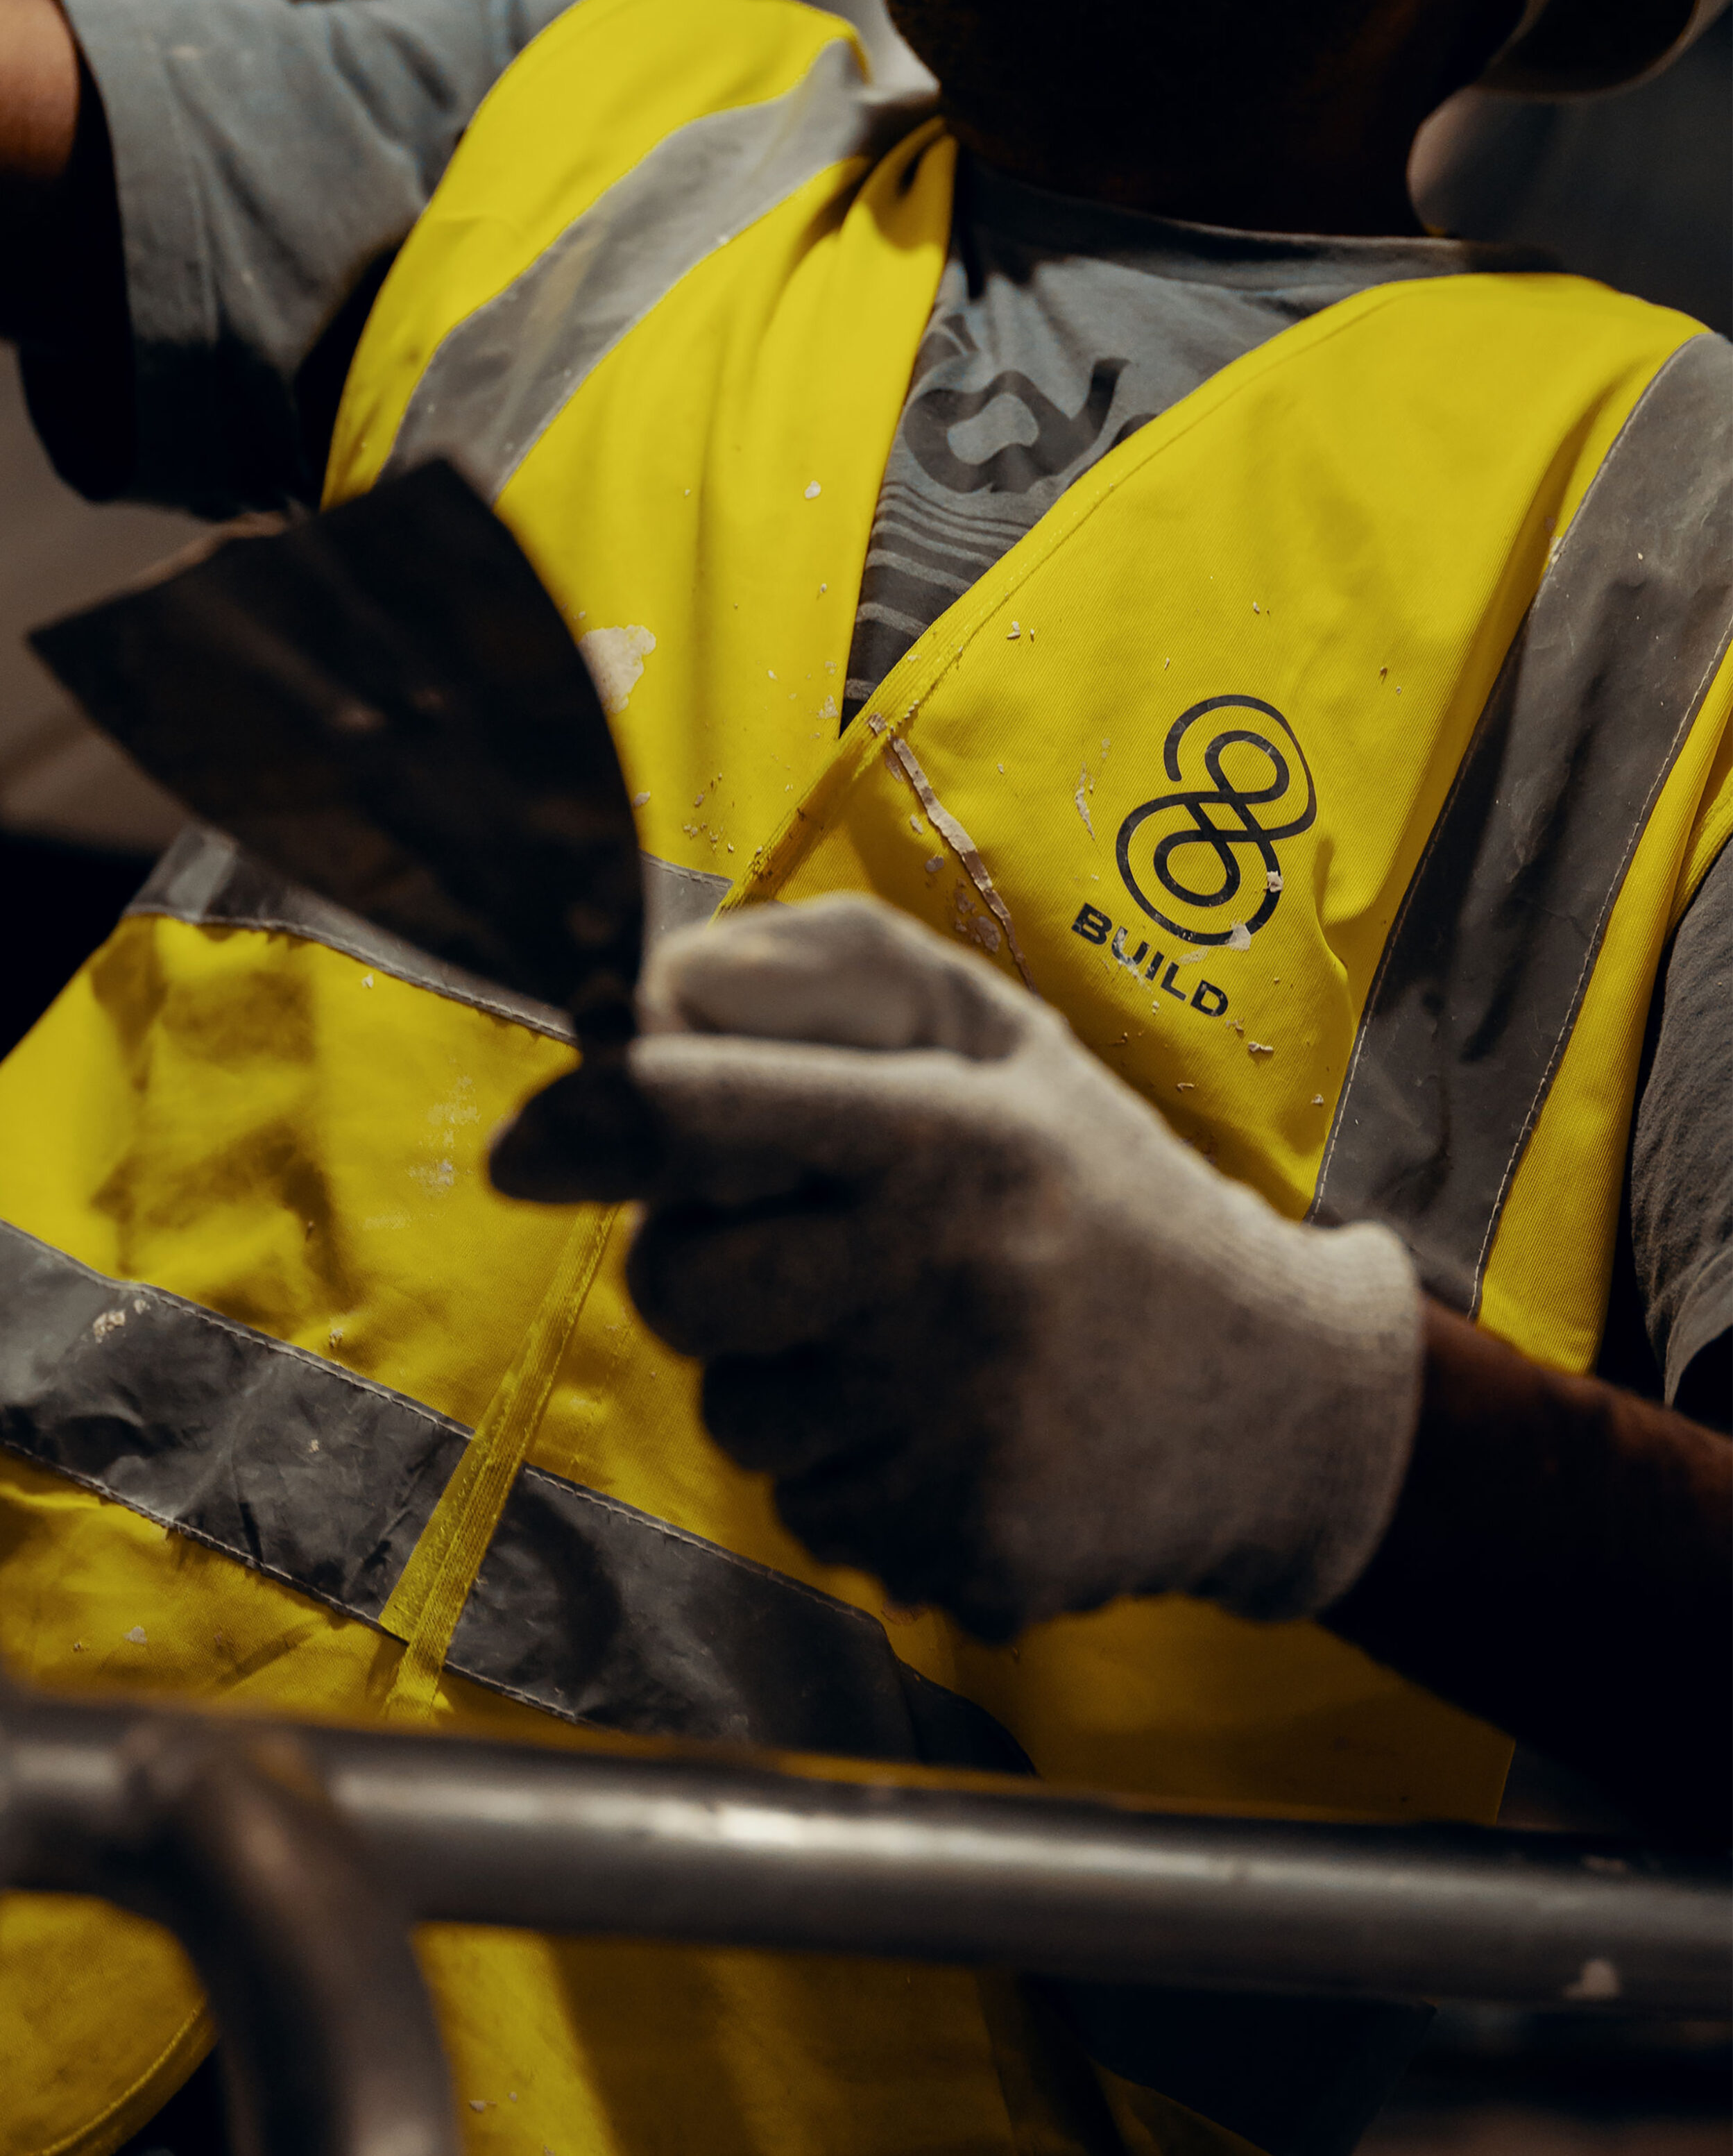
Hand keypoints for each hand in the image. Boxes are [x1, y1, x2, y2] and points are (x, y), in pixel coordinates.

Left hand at [492, 896, 1422, 1640]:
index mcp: (952, 1135)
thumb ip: (842, 979)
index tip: (533, 1148)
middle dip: (698, 1266)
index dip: (587, 1121)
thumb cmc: (1110, 1196)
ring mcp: (955, 1429)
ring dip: (782, 1377)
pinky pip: (805, 1510)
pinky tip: (949, 1432)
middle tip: (797, 1252)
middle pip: (677, 1285)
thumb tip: (655, 988)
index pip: (696, 1114)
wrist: (1274, 1397)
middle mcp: (948, 1279)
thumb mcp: (1010, 1045)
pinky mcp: (963, 1544)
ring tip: (910, 1346)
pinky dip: (848, 1472)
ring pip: (732, 1411)